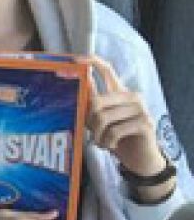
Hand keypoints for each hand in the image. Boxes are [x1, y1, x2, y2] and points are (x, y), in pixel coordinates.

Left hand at [84, 56, 164, 174]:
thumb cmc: (116, 137)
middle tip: (92, 133)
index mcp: (119, 92)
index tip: (76, 59)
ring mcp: (140, 108)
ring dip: (98, 135)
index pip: (107, 70)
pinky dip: (108, 142)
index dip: (92, 62)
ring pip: (103, 118)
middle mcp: (131, 96)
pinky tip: (111, 146)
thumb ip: (90, 105)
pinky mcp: (145, 123)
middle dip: (89, 121)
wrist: (139, 159)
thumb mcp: (99, 120)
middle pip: (96, 101)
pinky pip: (114, 131)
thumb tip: (74, 87)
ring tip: (102, 142)